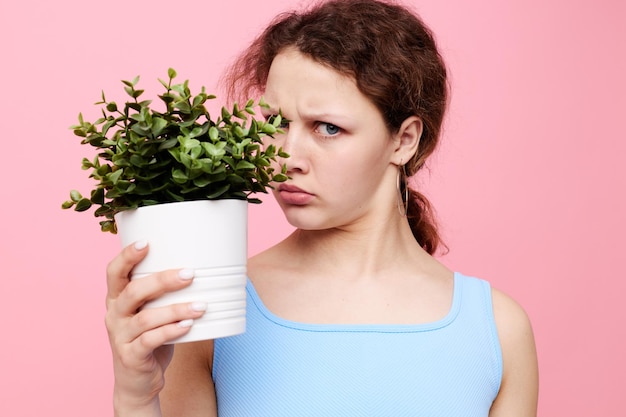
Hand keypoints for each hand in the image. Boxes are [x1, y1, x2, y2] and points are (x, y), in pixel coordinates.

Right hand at [105, 240, 206, 415]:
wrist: (138, 381)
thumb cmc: (150, 338)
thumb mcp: (151, 312)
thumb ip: (163, 293)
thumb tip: (198, 266)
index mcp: (117, 299)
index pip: (114, 272)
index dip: (127, 256)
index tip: (146, 242)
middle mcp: (114, 315)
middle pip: (134, 292)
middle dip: (163, 280)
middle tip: (190, 274)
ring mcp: (120, 337)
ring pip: (146, 318)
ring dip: (176, 310)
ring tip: (201, 306)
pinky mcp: (131, 356)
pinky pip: (150, 341)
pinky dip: (171, 332)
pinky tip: (188, 326)